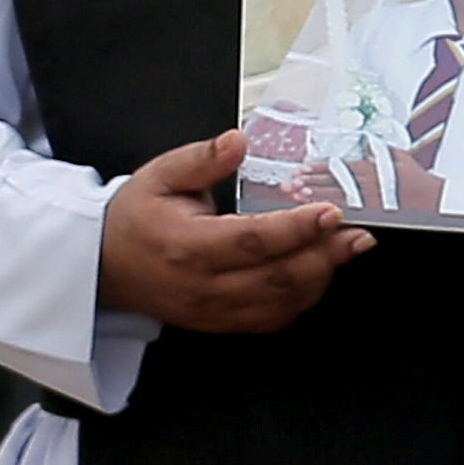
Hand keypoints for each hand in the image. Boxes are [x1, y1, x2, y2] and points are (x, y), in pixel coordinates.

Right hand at [94, 128, 364, 331]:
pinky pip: (273, 317)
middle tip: (358, 234)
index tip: (329, 212)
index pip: (252, 241)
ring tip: (348, 248)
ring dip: (321, 277)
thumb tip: (238, 141)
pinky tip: (320, 271)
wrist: (105, 266)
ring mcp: (215, 311)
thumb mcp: (161, 176)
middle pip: (277, 278)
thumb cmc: (136, 218)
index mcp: (188, 247)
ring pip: (281, 303)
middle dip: (326, 256)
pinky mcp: (223, 323)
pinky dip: (303, 297)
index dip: (296, 229)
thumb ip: (203, 159)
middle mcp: (204, 286)